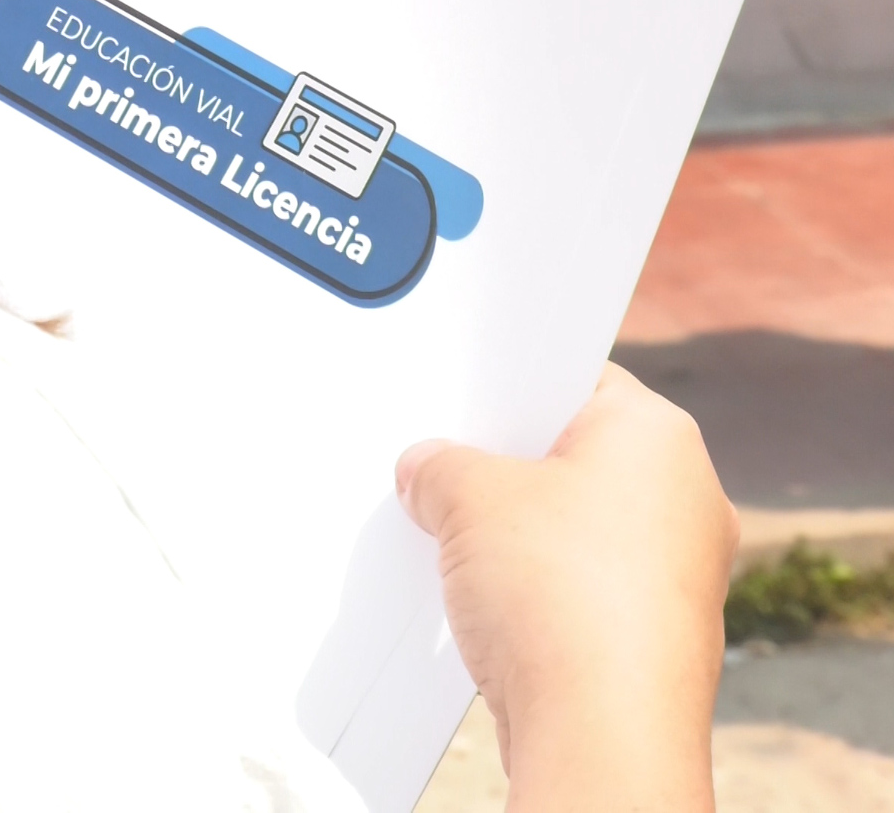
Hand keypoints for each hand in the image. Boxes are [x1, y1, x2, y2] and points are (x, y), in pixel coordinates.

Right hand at [396, 363, 737, 811]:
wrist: (600, 733)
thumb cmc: (559, 598)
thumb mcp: (469, 497)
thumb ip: (440, 467)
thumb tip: (427, 471)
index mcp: (657, 434)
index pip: (577, 381)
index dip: (511, 394)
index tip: (463, 414)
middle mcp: (686, 494)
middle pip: (575, 458)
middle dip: (506, 473)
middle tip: (449, 483)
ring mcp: (679, 568)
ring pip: (579, 528)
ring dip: (519, 538)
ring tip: (465, 553)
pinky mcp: (658, 631)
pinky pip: (587, 588)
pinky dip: (542, 592)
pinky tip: (497, 611)